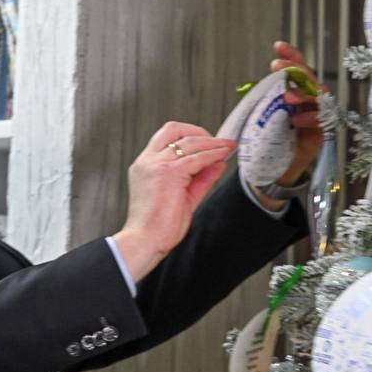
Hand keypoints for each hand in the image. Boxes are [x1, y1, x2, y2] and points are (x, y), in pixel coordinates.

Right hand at [113, 121, 235, 281]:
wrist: (144, 242)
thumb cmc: (157, 226)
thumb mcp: (183, 197)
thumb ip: (200, 178)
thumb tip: (217, 163)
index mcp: (145, 165)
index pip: (166, 137)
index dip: (189, 135)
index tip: (207, 142)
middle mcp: (148, 161)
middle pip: (175, 130)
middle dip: (200, 132)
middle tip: (218, 141)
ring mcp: (157, 165)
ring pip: (189, 141)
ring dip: (212, 142)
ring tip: (227, 147)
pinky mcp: (168, 173)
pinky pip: (197, 158)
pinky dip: (213, 154)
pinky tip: (223, 155)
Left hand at [268, 41, 324, 184]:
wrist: (277, 168)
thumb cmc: (270, 139)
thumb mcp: (262, 116)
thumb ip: (261, 102)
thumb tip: (245, 89)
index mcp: (296, 91)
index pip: (297, 67)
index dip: (290, 55)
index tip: (278, 46)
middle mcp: (309, 99)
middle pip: (310, 77)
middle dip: (295, 69)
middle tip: (278, 68)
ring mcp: (317, 113)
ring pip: (319, 95)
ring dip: (303, 93)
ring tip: (287, 97)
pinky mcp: (322, 130)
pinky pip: (321, 119)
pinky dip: (308, 118)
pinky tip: (295, 121)